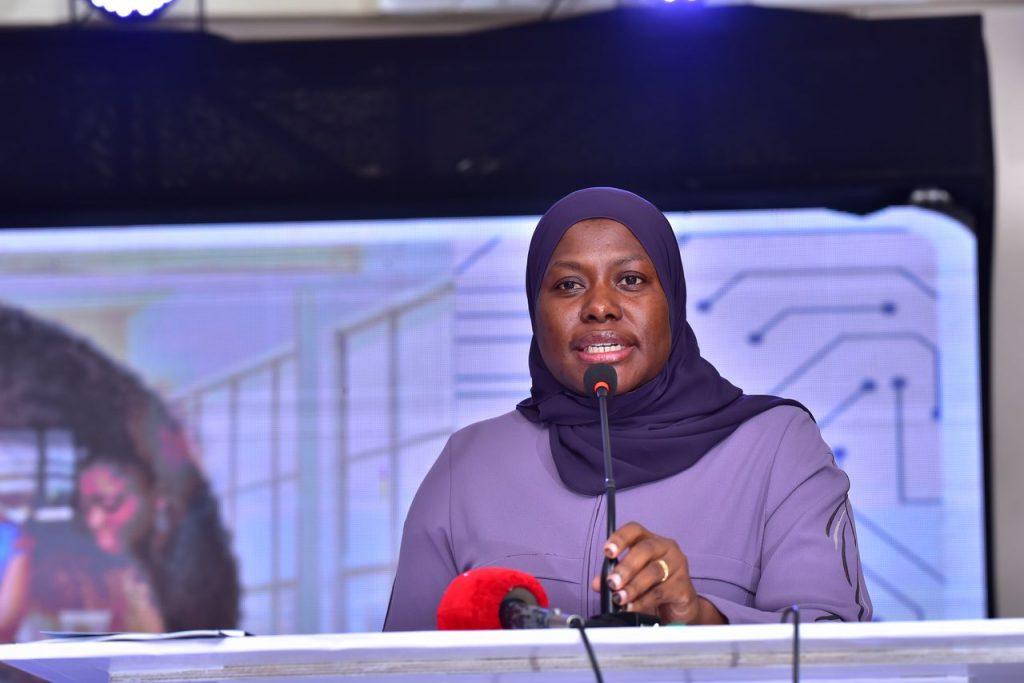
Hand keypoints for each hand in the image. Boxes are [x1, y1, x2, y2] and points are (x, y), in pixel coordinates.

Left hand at [590, 521, 726, 624]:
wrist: (679, 608)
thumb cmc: (654, 586)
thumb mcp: (631, 580)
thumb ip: (614, 578)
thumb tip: (597, 583)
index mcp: (650, 540)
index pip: (635, 530)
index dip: (620, 538)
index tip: (607, 552)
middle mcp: (666, 548)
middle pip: (645, 550)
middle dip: (625, 567)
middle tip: (612, 583)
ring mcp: (677, 565)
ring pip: (653, 571)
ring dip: (633, 586)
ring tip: (620, 598)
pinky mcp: (684, 586)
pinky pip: (661, 591)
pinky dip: (643, 601)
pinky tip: (633, 607)